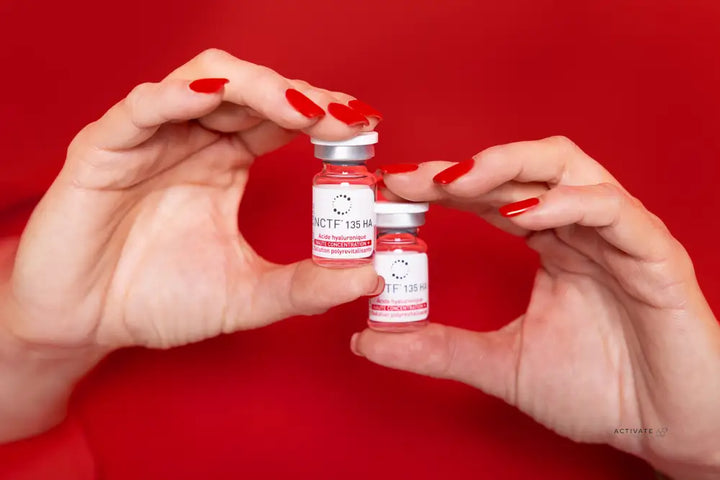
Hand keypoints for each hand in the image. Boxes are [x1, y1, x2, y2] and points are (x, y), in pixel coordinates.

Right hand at [0, 49, 381, 439]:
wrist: (84, 325)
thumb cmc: (158, 301)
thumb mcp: (247, 296)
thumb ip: (305, 287)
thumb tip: (372, 278)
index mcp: (225, 163)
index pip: (281, 121)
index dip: (323, 116)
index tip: (366, 129)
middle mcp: (193, 140)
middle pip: (253, 91)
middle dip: (302, 97)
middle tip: (343, 118)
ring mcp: (152, 138)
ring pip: (206, 82)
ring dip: (257, 87)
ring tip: (300, 110)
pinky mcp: (106, 146)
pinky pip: (143, 106)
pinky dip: (180, 96)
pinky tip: (216, 100)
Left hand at [353, 137, 719, 478]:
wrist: (665, 428)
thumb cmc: (598, 391)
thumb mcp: (502, 364)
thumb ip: (439, 348)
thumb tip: (368, 339)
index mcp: (551, 244)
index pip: (491, 196)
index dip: (443, 186)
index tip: (393, 188)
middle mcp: (580, 228)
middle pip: (524, 167)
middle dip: (467, 167)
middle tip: (414, 178)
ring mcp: (618, 234)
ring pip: (568, 169)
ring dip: (510, 167)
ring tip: (459, 182)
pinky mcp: (654, 252)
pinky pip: (611, 209)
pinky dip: (565, 204)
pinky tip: (522, 216)